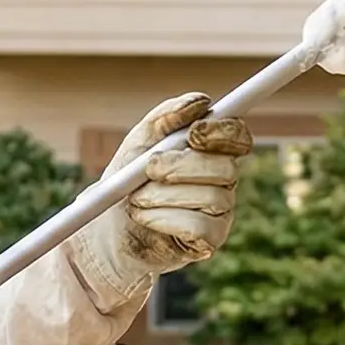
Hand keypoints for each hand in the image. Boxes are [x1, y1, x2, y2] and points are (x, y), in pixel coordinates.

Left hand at [65, 93, 252, 310]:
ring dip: (164, 195)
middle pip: (226, 168)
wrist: (106, 227)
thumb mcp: (139, 142)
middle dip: (183, 165)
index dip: (224, 133)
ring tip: (135, 199)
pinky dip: (165, 218)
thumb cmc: (127, 180)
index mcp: (211, 152)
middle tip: (149, 168)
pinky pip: (200, 227)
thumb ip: (166, 117)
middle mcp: (222, 182)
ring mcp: (220, 213)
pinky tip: (145, 217)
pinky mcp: (209, 241)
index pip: (238, 138)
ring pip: (211, 197)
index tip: (194, 132)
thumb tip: (201, 102)